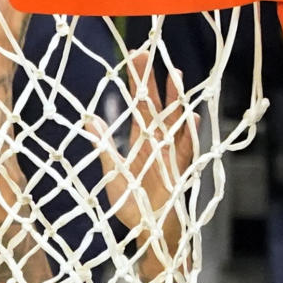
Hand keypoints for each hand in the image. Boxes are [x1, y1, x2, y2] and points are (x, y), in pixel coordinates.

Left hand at [94, 49, 196, 278]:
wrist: (149, 231)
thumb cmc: (132, 204)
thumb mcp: (112, 172)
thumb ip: (104, 146)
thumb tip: (89, 121)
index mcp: (141, 140)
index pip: (139, 104)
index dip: (137, 81)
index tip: (135, 56)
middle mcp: (158, 142)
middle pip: (156, 104)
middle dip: (152, 79)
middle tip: (148, 51)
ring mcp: (171, 153)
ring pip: (174, 119)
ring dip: (175, 98)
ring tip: (175, 74)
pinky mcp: (179, 169)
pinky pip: (187, 146)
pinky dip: (190, 130)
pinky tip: (193, 113)